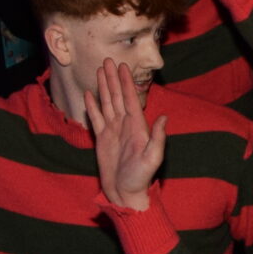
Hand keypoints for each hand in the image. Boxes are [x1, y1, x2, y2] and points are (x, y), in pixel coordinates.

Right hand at [83, 59, 165, 211]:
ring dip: (103, 87)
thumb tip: (164, 117)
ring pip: (107, 103)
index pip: (131, 99)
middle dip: (113, 78)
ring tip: (99, 71)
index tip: (123, 66)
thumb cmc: (141, 178)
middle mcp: (125, 125)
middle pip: (118, 96)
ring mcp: (113, 131)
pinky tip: (88, 94)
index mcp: (137, 126)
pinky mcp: (102, 139)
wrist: (125, 193)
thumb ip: (157, 138)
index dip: (127, 82)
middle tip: (108, 60)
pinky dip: (92, 106)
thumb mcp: (152, 158)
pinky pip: (96, 118)